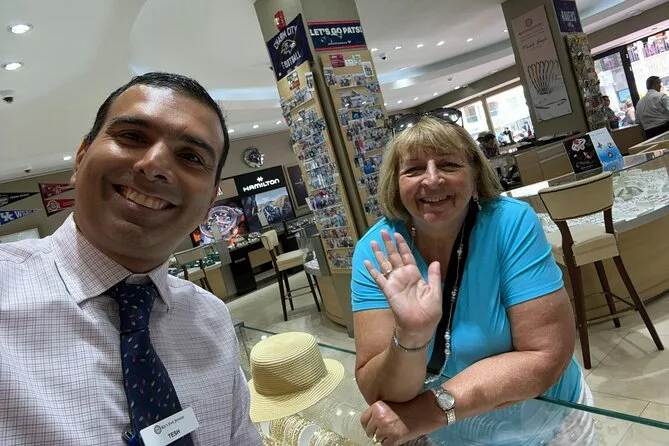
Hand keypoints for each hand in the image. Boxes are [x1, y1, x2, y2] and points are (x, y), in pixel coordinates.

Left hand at [360, 392, 439, 444]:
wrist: (426, 410)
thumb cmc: (411, 405)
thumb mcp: (390, 403)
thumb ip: (379, 410)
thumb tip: (371, 420)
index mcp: (377, 406)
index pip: (363, 420)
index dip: (369, 424)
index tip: (373, 426)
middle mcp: (380, 416)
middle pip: (369, 430)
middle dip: (376, 431)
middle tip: (385, 429)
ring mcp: (386, 428)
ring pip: (377, 439)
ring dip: (383, 437)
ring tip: (393, 431)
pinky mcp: (394, 438)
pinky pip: (385, 445)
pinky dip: (390, 443)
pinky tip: (396, 436)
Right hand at [364, 230, 441, 345]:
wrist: (420, 326)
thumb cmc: (430, 311)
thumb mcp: (435, 292)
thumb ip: (434, 276)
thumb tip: (435, 261)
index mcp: (415, 275)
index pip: (407, 256)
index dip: (403, 245)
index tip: (398, 234)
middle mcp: (403, 276)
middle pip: (394, 256)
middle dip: (389, 244)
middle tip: (383, 231)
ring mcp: (394, 282)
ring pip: (385, 264)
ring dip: (379, 253)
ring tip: (373, 242)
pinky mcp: (388, 289)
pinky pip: (378, 278)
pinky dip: (372, 270)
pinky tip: (366, 262)